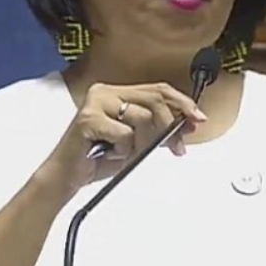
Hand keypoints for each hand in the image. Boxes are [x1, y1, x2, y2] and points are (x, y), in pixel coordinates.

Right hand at [38, 81, 207, 192]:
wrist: (67, 177)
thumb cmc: (98, 159)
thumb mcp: (137, 143)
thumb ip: (159, 130)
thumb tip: (188, 123)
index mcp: (116, 92)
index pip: (158, 89)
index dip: (182, 103)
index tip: (198, 119)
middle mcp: (105, 92)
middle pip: (154, 100)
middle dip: (170, 126)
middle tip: (176, 147)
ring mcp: (95, 103)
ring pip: (142, 119)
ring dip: (141, 144)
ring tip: (123, 153)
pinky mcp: (88, 119)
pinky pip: (125, 134)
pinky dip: (123, 151)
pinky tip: (108, 154)